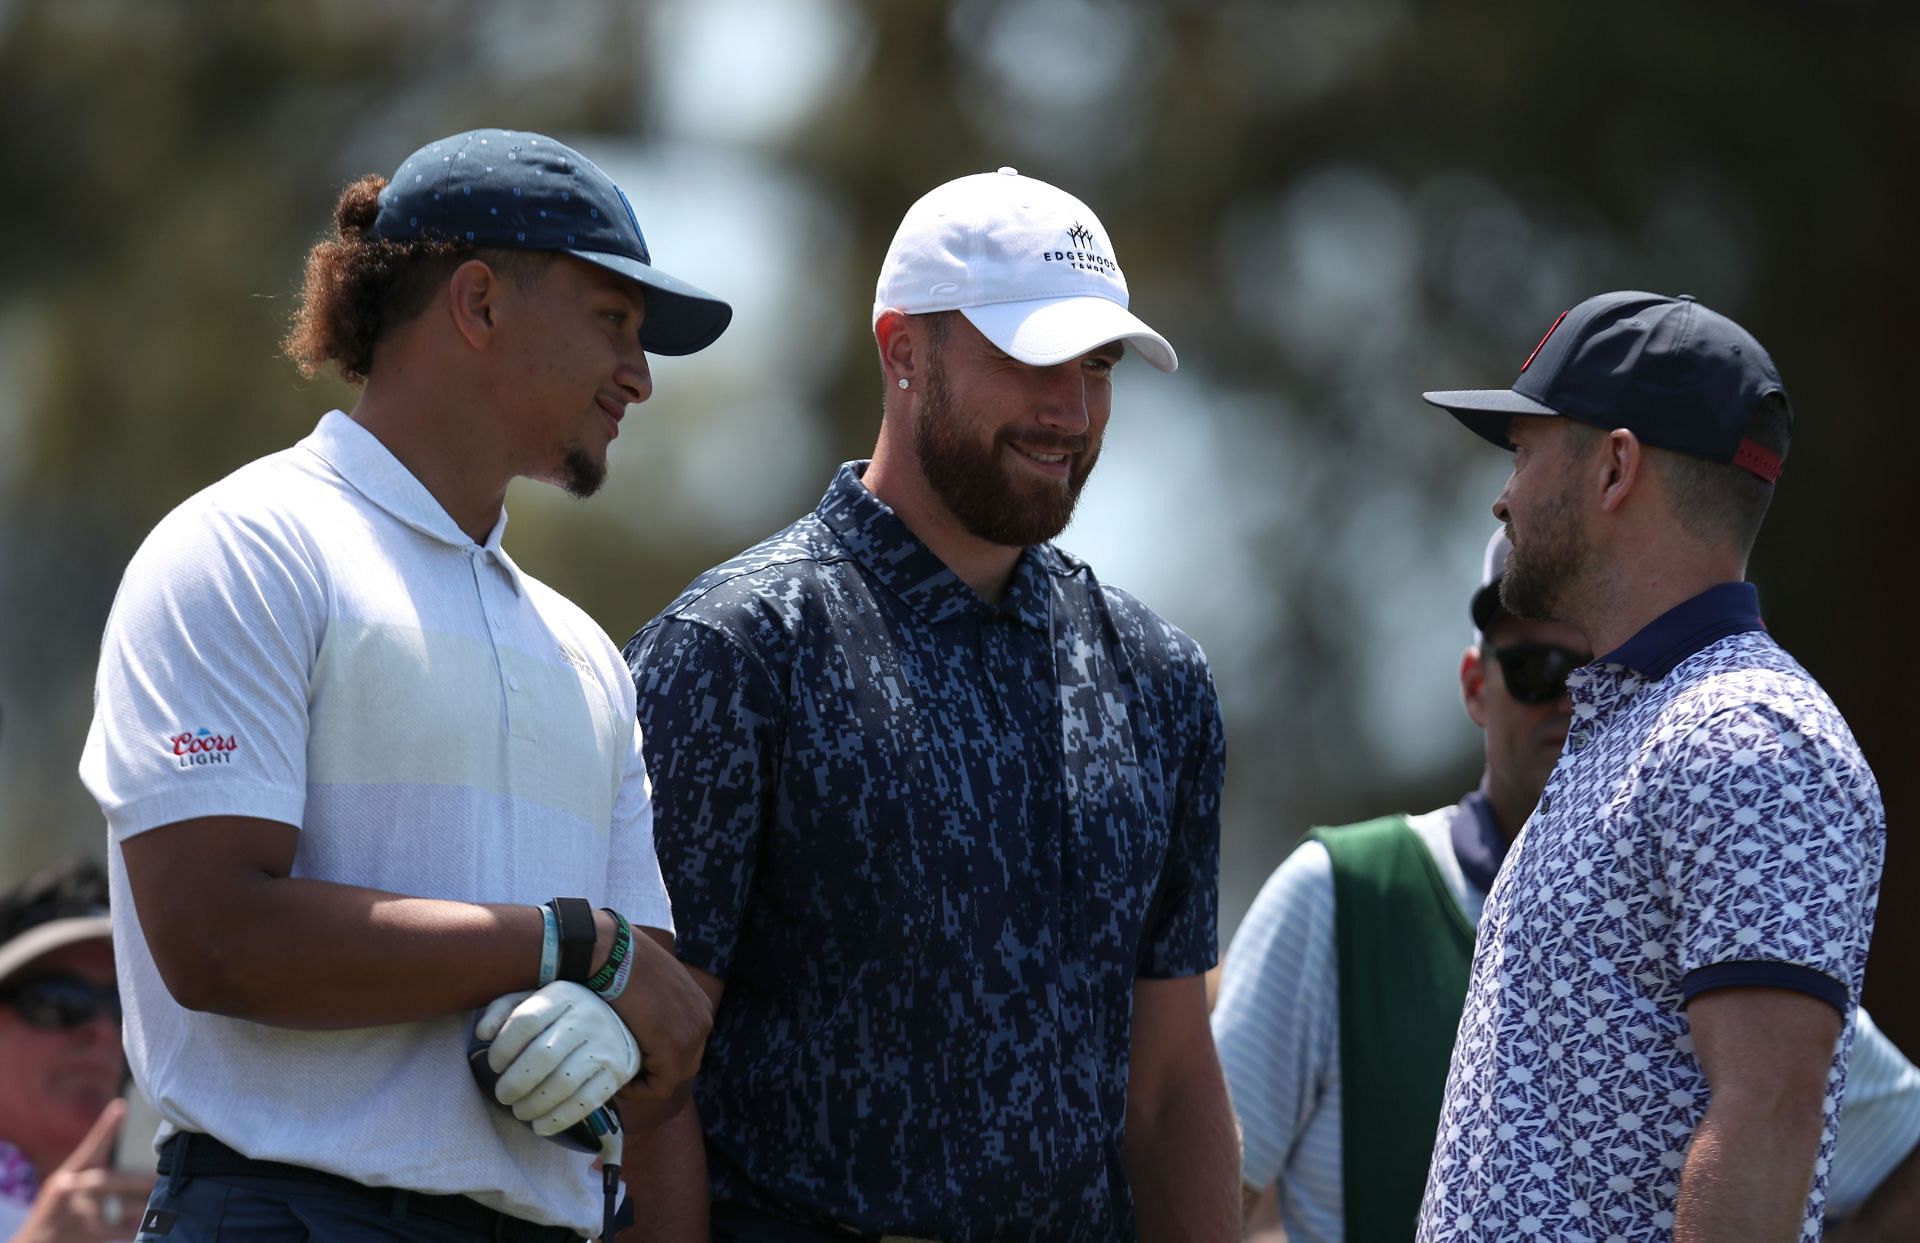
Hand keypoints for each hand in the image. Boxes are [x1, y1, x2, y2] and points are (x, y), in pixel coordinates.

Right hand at [15, 1099, 157, 1242]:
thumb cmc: (60, 1208)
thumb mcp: (67, 1184)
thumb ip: (92, 1170)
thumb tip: (127, 1141)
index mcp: (69, 1173)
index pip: (89, 1147)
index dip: (105, 1128)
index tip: (120, 1107)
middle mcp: (71, 1190)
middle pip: (104, 1181)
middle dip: (134, 1180)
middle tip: (158, 1178)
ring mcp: (77, 1214)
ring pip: (115, 1208)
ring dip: (142, 1206)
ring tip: (163, 1201)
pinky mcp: (84, 1235)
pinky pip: (117, 1231)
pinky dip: (136, 1228)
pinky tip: (151, 1225)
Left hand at [475, 982, 638, 1135]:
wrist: (618, 1023)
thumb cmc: (563, 1015)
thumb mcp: (534, 1000)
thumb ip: (503, 1010)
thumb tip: (483, 1034)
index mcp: (563, 996)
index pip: (526, 1021)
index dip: (503, 1048)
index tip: (494, 1065)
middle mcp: (587, 1018)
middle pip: (543, 1056)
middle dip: (515, 1083)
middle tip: (503, 1095)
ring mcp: (605, 1046)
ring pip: (563, 1083)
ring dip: (534, 1105)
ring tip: (520, 1111)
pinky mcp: (616, 1073)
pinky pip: (586, 1102)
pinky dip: (558, 1119)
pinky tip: (541, 1125)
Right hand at [606, 928, 713, 1127]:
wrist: (614, 955)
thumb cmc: (624, 963)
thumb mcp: (653, 984)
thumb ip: (658, 1007)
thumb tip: (643, 1026)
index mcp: (699, 1005)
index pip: (687, 1046)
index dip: (659, 1058)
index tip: (632, 1058)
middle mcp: (703, 1021)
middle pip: (684, 1064)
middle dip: (656, 1071)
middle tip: (626, 1069)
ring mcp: (692, 1036)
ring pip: (672, 1078)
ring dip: (645, 1081)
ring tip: (621, 1074)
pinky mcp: (674, 1049)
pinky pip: (660, 1086)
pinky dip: (639, 1090)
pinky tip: (620, 1081)